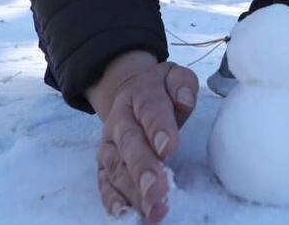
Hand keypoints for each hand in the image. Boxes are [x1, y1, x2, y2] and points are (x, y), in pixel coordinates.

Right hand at [87, 52, 197, 222]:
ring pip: (117, 167)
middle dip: (142, 167)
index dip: (158, 129)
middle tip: (156, 189)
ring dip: (132, 191)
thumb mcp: (174, 77)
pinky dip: (111, 198)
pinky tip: (123, 213)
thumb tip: (185, 100)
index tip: (168, 149)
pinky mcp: (104, 163)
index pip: (150, 109)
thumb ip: (182, 85)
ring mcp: (110, 143)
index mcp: (141, 94)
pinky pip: (104, 181)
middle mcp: (121, 119)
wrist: (130, 91)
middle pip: (130, 142)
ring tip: (151, 210)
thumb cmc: (161, 91)